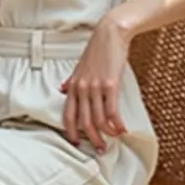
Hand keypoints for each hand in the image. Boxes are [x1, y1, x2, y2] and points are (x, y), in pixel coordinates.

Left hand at [60, 16, 130, 152]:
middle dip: (92, 139)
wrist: (109, 35)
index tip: (77, 143)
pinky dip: (117, 124)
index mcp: (73, 86)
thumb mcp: (79, 67)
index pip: (68, 115)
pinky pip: (112, 111)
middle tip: (100, 149)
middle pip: (84, 122)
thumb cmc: (96, 51)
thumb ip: (71, 81)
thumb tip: (62, 89)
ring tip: (114, 139)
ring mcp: (95, 88)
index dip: (71, 132)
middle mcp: (82, 89)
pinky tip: (122, 129)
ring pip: (98, 120)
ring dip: (107, 133)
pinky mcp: (111, 85)